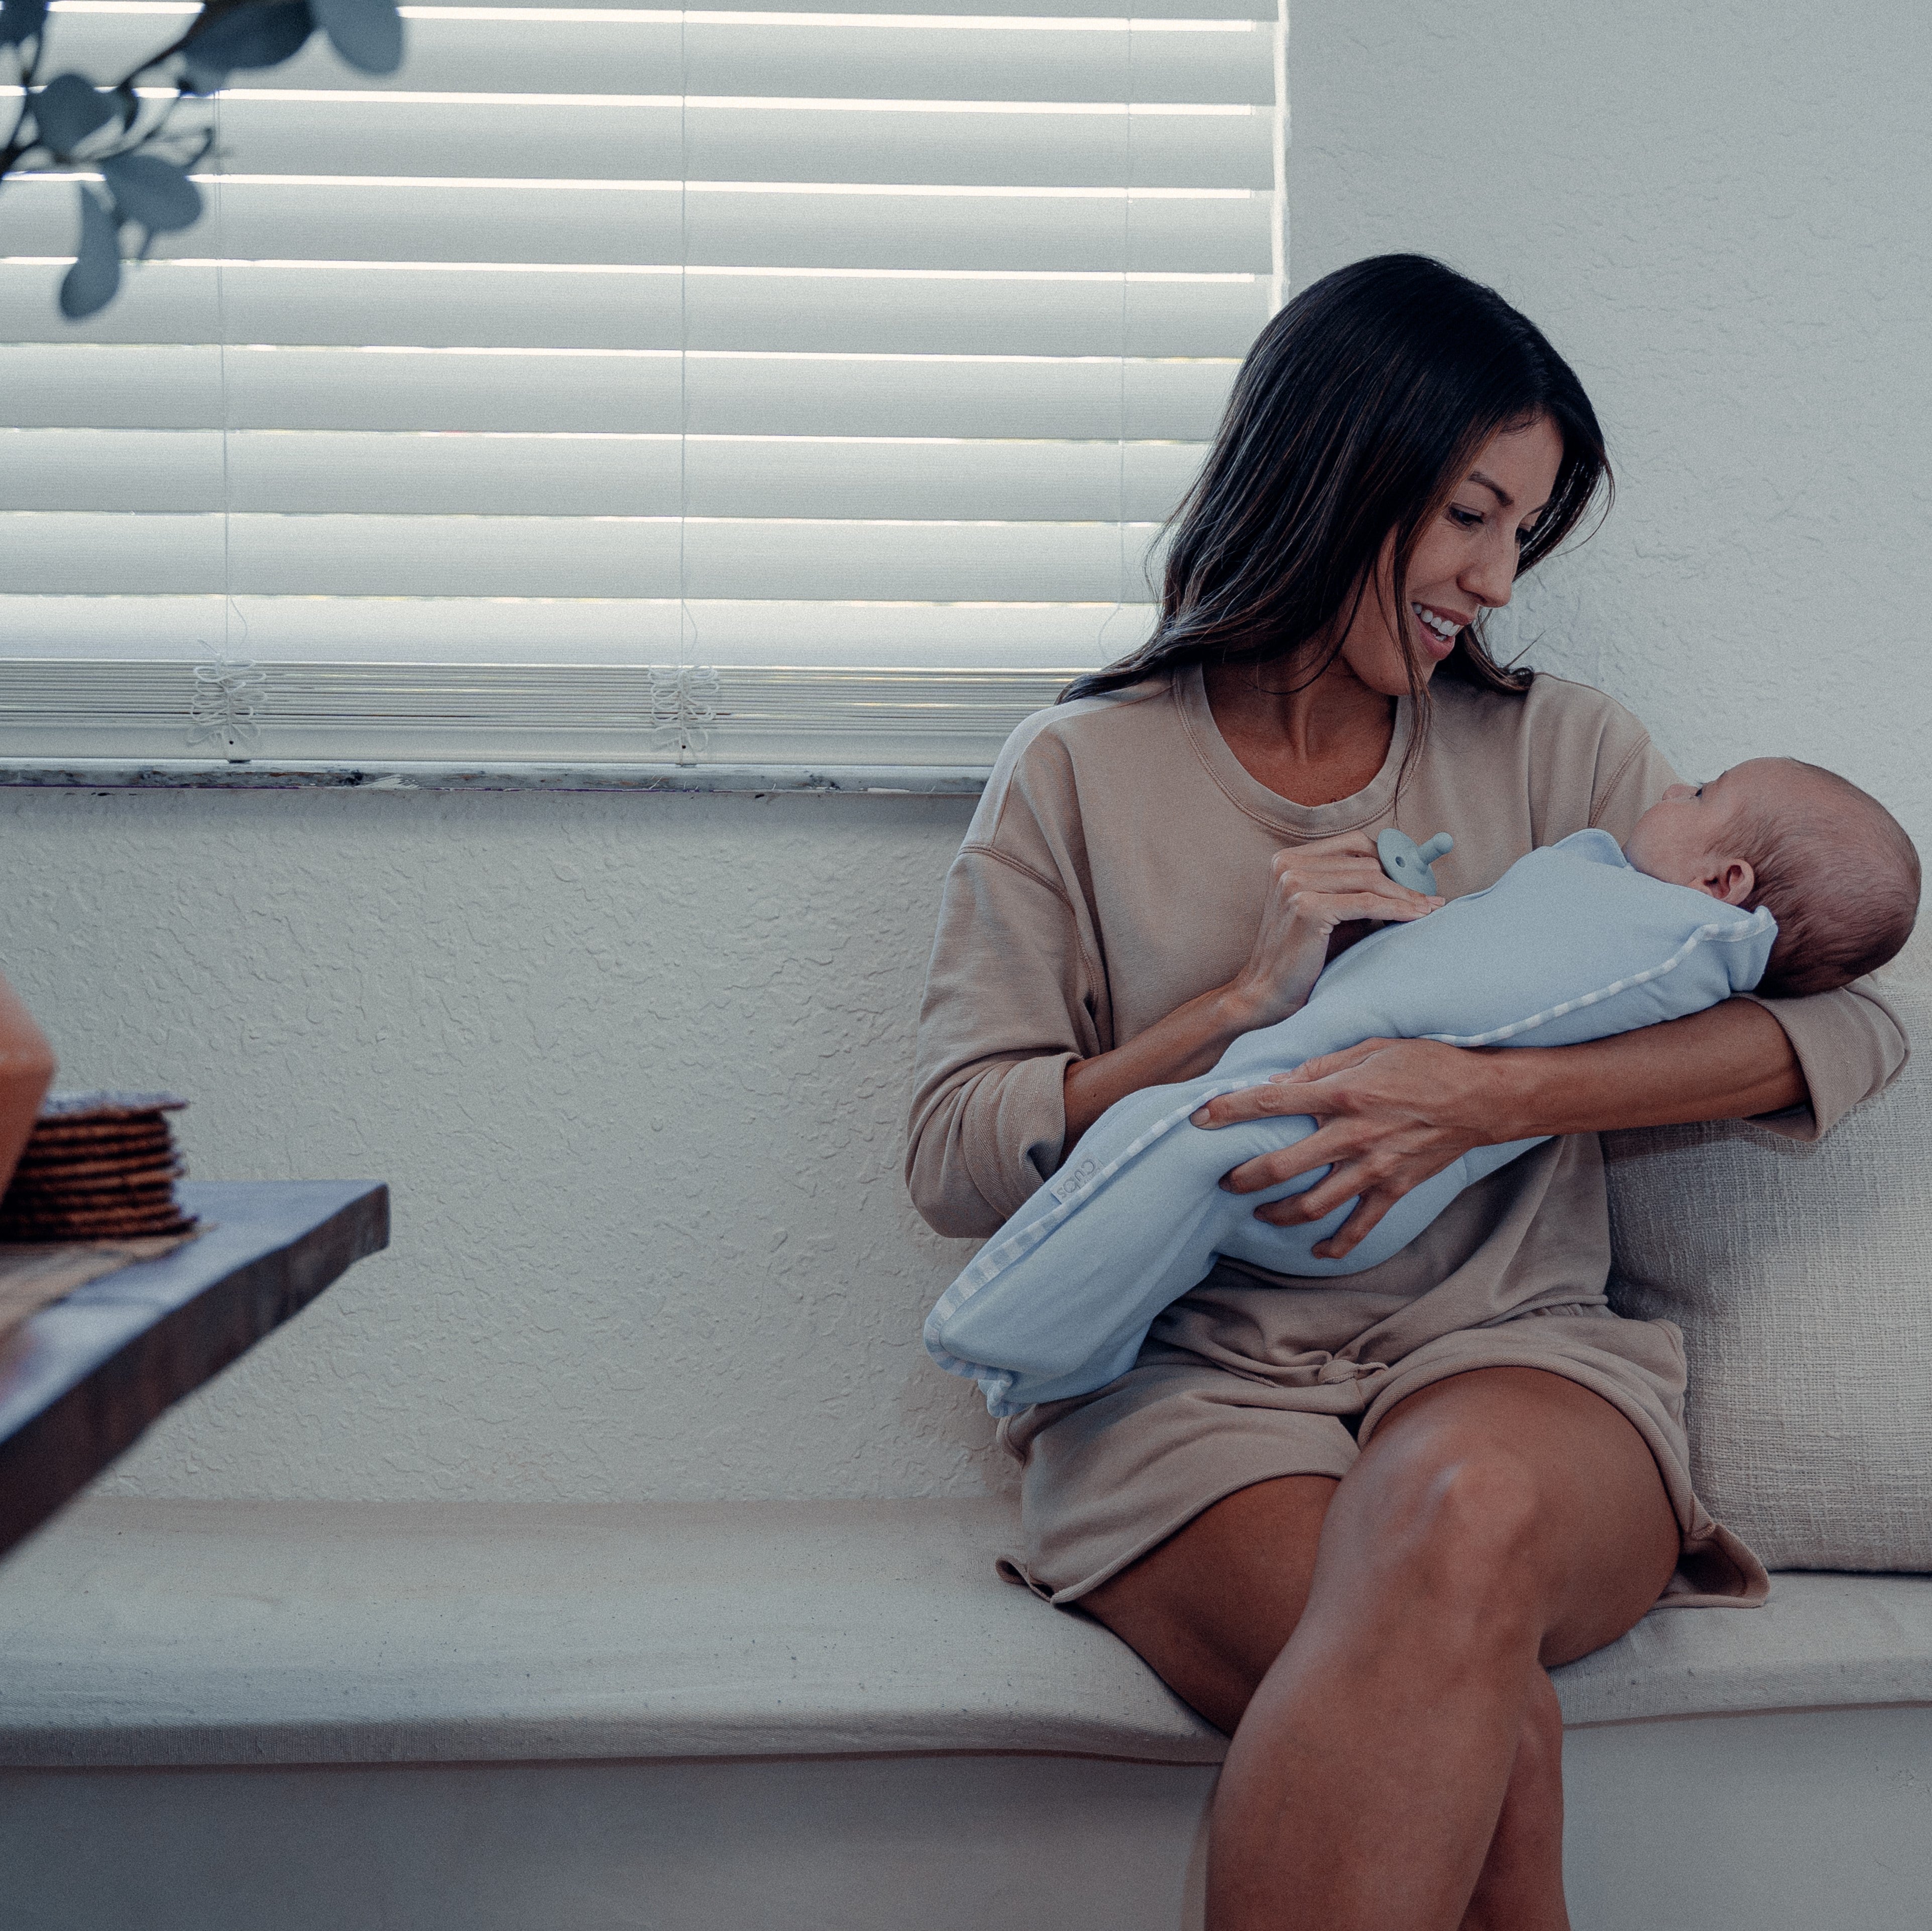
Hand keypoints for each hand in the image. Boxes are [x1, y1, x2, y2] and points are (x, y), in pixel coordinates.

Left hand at [1190, 1038, 1506, 1260]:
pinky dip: (1334, 1244)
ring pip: (1312, 1204)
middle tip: (1223, 1179)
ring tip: (1256, 1211)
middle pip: (1281, 1166)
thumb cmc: (1426, 1064)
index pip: (1271, 1103)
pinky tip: (1314, 1249)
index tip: (1200, 1117)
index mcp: (1343, 1094)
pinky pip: (1358, 1227)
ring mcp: (1373, 1168)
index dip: (1229, 1110)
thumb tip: (1276, 1083)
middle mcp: (1353, 1135)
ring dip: (1276, 1212)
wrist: (1482, 1098)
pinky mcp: (1394, 1189)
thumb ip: (1320, 1066)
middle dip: (1243, 1177)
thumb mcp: (1370, 1048)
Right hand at [1222, 832, 1442, 1032]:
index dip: (1389, 857)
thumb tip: (1409, 880)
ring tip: (1429, 908)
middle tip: (1430, 896)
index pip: (1352, 843)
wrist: (1267, 994)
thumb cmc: (1301, 957)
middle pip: (1365, 860)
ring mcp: (1295, 884)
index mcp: (1288, 860)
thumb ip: (1355, 890)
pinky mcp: (1307, 907)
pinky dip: (1396, 909)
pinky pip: (1367, 903)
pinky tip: (1416, 917)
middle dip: (1403, 878)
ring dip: (1405, 895)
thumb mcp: (1328, 912)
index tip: (1416, 875)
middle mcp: (1288, 865)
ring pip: (1369, 878)